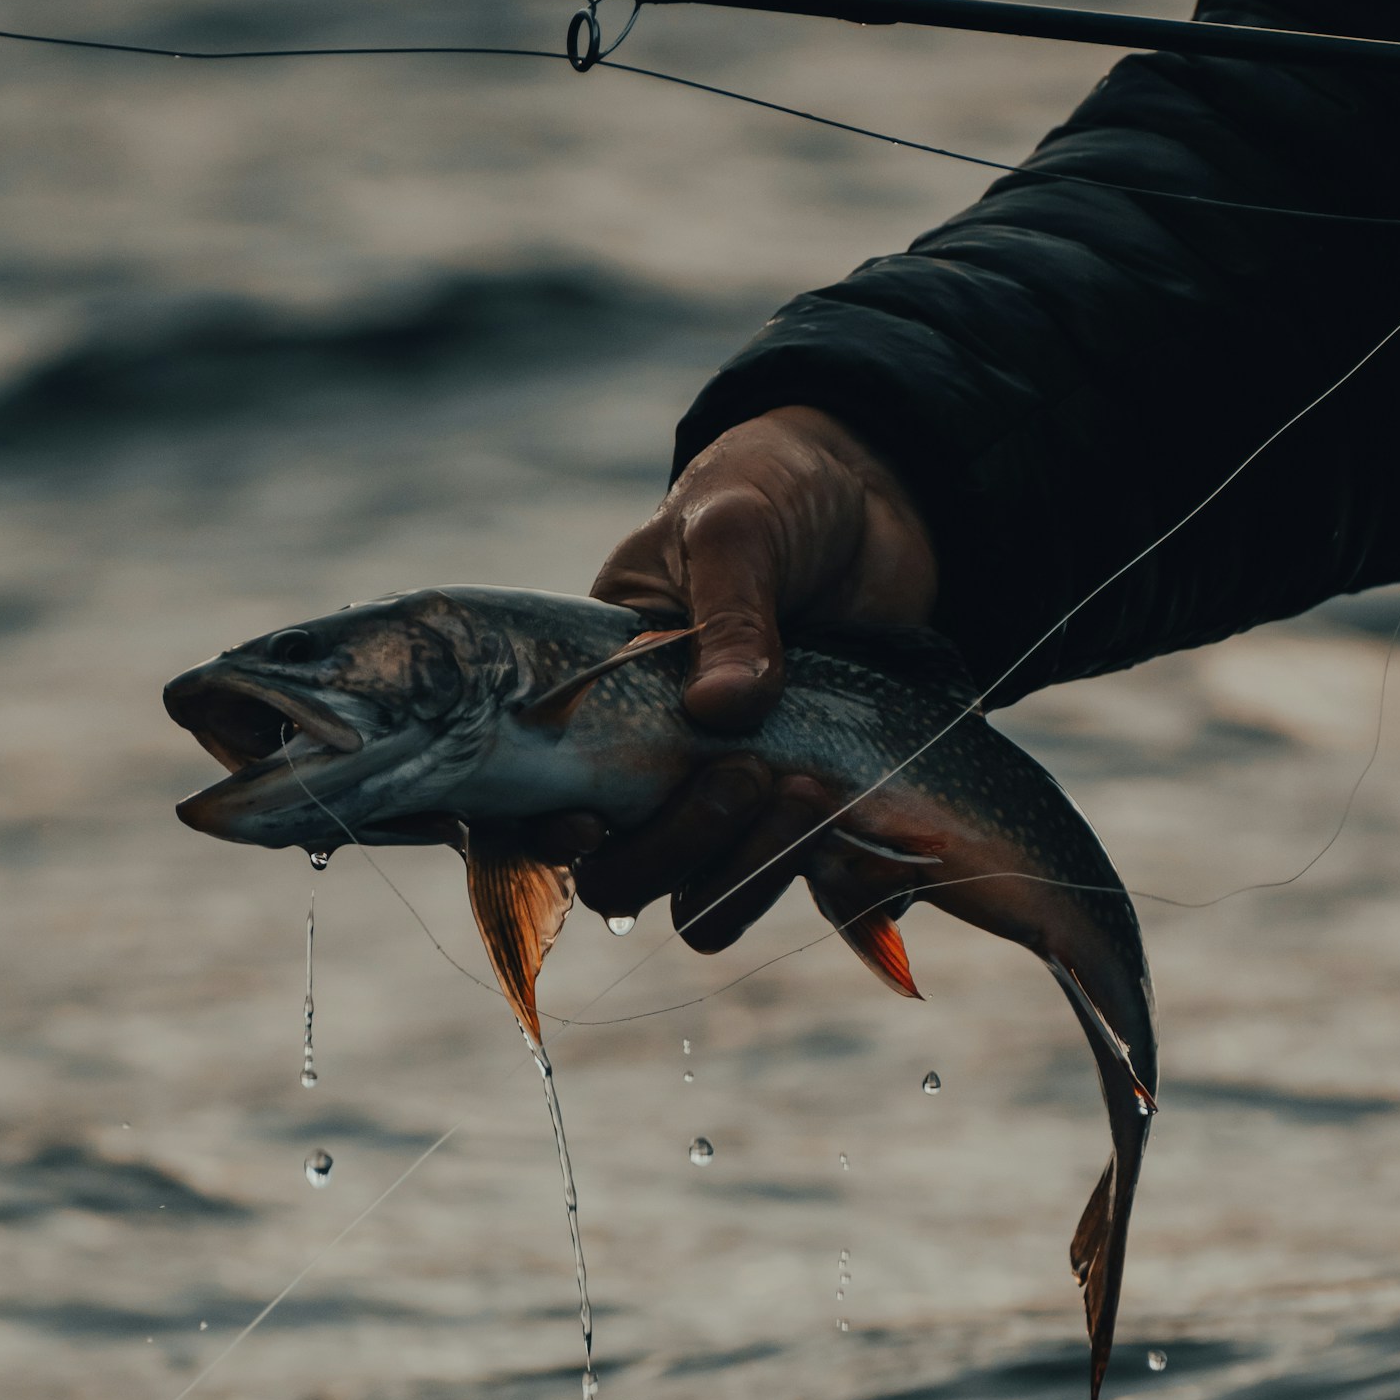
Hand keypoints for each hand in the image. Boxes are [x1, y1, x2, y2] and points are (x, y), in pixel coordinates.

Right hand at [524, 405, 936, 949]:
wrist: (872, 501)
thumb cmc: (770, 495)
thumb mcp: (734, 527)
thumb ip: (728, 612)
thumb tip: (723, 709)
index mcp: (592, 698)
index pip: (528, 802)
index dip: (541, 836)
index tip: (593, 816)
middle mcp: (648, 768)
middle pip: (621, 877)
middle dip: (677, 848)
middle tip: (748, 774)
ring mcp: (729, 799)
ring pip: (707, 903)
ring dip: (751, 872)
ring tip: (812, 791)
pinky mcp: (809, 816)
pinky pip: (814, 894)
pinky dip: (840, 890)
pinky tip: (862, 838)